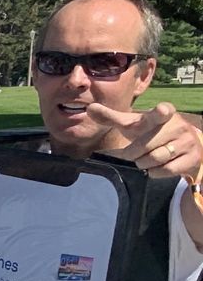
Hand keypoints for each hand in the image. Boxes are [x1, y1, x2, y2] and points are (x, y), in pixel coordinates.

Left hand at [85, 102, 201, 179]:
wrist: (187, 147)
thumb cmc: (152, 133)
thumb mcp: (135, 124)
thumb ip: (112, 117)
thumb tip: (90, 108)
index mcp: (164, 113)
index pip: (162, 112)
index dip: (160, 112)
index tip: (162, 111)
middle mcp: (178, 126)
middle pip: (143, 146)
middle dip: (133, 153)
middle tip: (135, 152)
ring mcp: (187, 142)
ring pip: (153, 159)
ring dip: (142, 163)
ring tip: (146, 158)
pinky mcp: (191, 158)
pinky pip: (164, 171)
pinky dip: (155, 172)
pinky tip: (157, 166)